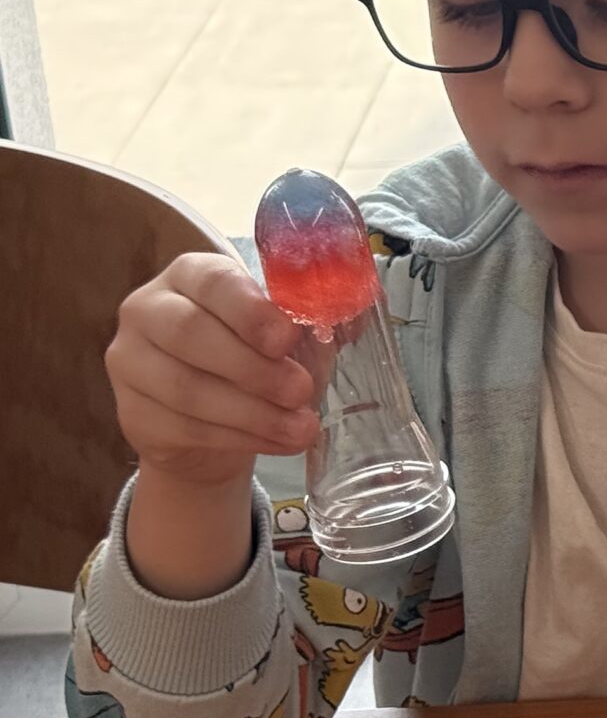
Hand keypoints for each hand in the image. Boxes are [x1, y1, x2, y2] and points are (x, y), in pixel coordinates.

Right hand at [108, 253, 318, 487]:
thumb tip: (365, 304)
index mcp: (192, 274)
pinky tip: (279, 443)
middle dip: (254, 367)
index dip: (251, 311)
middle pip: (190, 333)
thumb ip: (322, 315)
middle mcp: (149, 310)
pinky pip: (183, 427)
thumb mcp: (293, 332)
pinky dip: (239, 438)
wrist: (216, 421)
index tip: (288, 339)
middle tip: (302, 390)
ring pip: (187, 388)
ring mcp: (130, 362)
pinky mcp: (131, 413)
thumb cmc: (261, 358)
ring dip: (253, 412)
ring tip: (303, 427)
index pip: (213, 282)